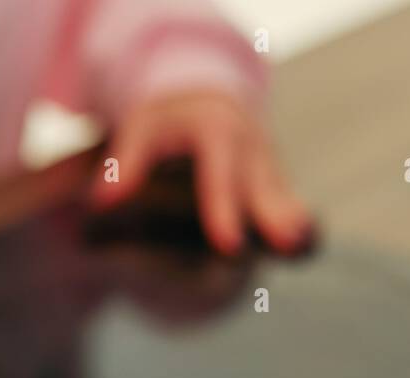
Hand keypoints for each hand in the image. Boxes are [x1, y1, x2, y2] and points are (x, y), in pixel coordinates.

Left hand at [92, 89, 313, 255]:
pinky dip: (299, 221)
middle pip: (260, 184)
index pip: (220, 172)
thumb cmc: (165, 119)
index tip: (229, 245)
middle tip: (286, 244)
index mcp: (216, 129)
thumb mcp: (141, 126)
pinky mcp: (273, 180)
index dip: (224, 207)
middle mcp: (248, 145)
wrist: (204, 95)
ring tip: (300, 249)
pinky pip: (287, 200)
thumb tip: (102, 201)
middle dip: (273, 215)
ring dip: (291, 221)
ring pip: (279, 193)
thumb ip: (126, 161)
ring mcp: (265, 163)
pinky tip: (307, 248)